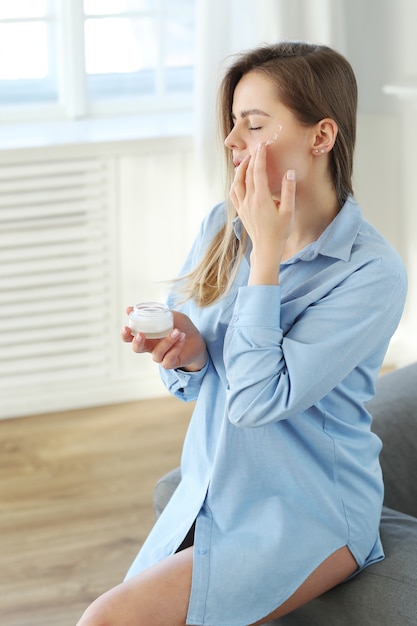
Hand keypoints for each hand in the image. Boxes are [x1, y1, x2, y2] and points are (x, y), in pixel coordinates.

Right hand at [121, 309, 207, 370]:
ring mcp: (161, 356)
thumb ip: (153, 312)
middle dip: (137, 342)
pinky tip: (182, 338)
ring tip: (178, 332)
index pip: (130, 337)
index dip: (125, 335)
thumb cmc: (180, 326)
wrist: (197, 338)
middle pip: (137, 349)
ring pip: (156, 353)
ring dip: (167, 341)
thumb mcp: (169, 315)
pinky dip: (175, 348)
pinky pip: (168, 360)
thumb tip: (128, 308)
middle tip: (141, 335)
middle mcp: (151, 346)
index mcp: (147, 335)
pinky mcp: (170, 363)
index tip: (126, 328)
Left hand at [229, 143, 295, 281]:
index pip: (258, 172)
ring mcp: (242, 206)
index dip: (260, 157)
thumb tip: (289, 172)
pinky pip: (233, 193)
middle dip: (252, 159)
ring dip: (241, 169)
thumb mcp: (289, 212)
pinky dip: (235, 182)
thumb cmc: (280, 232)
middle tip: (258, 149)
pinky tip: (239, 178)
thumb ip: (289, 191)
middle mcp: (249, 201)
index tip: (263, 145)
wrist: (266, 249)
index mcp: (261, 199)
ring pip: (237, 182)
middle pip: (247, 174)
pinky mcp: (240, 211)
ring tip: (248, 160)